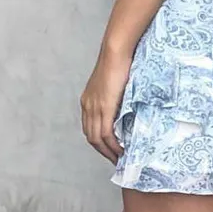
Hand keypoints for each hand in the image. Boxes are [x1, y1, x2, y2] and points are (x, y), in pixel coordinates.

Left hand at [80, 45, 131, 163]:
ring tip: (120, 159)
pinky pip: (105, 133)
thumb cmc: (118, 61)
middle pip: (91, 137)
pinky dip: (112, 145)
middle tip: (115, 159)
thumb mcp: (113, 83)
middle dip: (102, 151)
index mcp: (87, 100)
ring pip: (97, 138)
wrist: (115, 52)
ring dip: (108, 151)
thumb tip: (125, 108)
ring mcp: (94, 107)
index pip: (89, 128)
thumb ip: (114, 96)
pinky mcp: (104, 107)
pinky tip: (121, 150)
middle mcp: (87, 106)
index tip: (109, 149)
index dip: (98, 141)